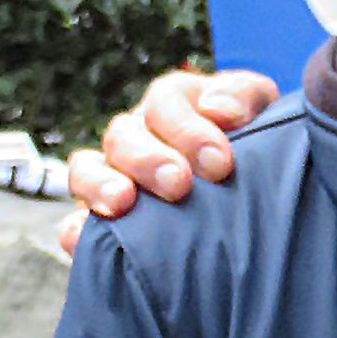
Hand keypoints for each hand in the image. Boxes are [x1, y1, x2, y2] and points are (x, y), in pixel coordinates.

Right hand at [55, 66, 277, 253]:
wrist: (258, 186)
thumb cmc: (258, 139)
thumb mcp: (261, 108)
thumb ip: (244, 97)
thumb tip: (219, 110)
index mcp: (174, 101)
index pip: (165, 102)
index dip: (187, 129)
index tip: (218, 163)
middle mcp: (138, 133)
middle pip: (123, 135)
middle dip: (149, 159)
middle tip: (178, 185)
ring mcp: (115, 174)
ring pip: (87, 169)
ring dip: (101, 184)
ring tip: (121, 203)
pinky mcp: (104, 218)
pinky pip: (75, 221)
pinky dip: (76, 230)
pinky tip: (82, 240)